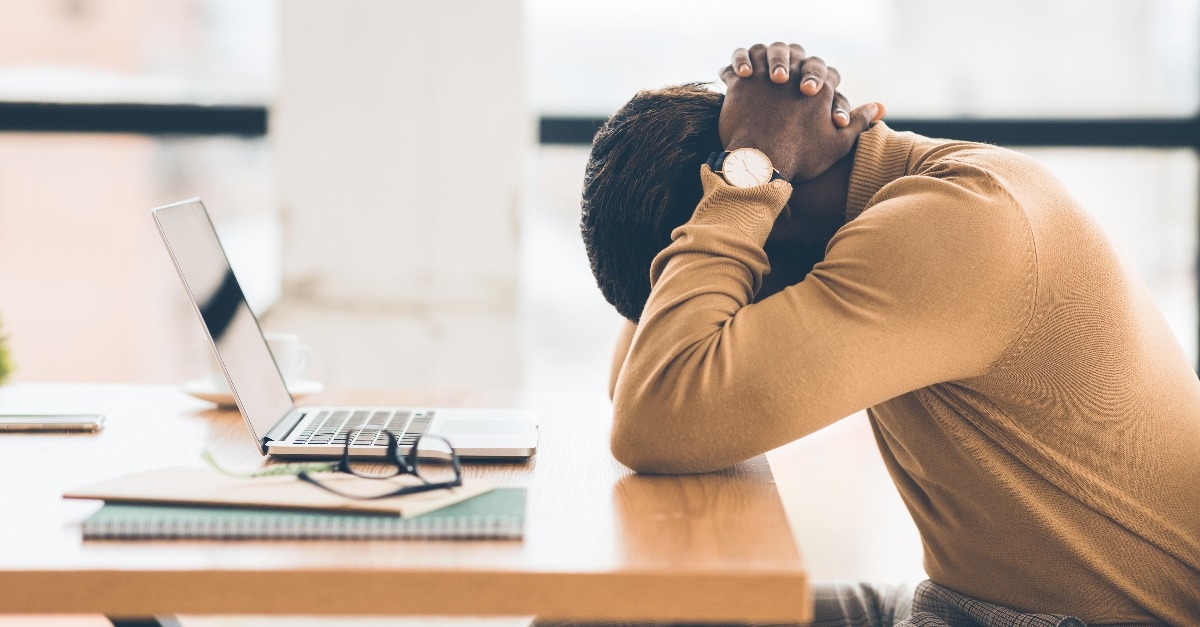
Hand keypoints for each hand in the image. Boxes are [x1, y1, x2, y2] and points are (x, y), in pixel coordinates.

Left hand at [719, 42, 884, 181]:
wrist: (761, 164)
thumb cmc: (801, 158)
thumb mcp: (837, 144)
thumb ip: (858, 122)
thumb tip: (878, 106)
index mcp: (821, 87)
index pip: (827, 72)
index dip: (822, 81)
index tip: (814, 92)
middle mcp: (794, 73)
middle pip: (797, 55)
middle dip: (794, 64)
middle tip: (786, 78)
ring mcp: (766, 75)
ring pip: (764, 53)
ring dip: (762, 59)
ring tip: (758, 72)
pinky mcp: (740, 82)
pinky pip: (734, 66)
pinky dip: (735, 68)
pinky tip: (735, 76)